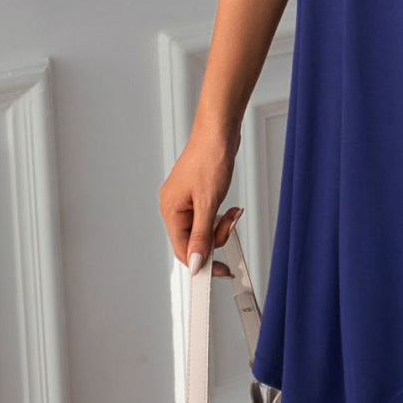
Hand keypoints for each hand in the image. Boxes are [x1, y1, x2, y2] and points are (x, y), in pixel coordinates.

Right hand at [158, 130, 242, 277]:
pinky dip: (221, 216)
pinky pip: (208, 216)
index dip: (202, 262)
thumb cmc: (209, 157)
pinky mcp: (198, 194)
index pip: (182, 249)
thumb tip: (194, 263)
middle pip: (193, 240)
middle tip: (231, 224)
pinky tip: (230, 208)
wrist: (219, 131)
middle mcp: (174, 206)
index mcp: (170, 210)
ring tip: (233, 212)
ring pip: (203, 229)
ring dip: (221, 225)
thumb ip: (201, 235)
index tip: (220, 271)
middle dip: (216, 237)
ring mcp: (186, 200)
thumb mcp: (208, 202)